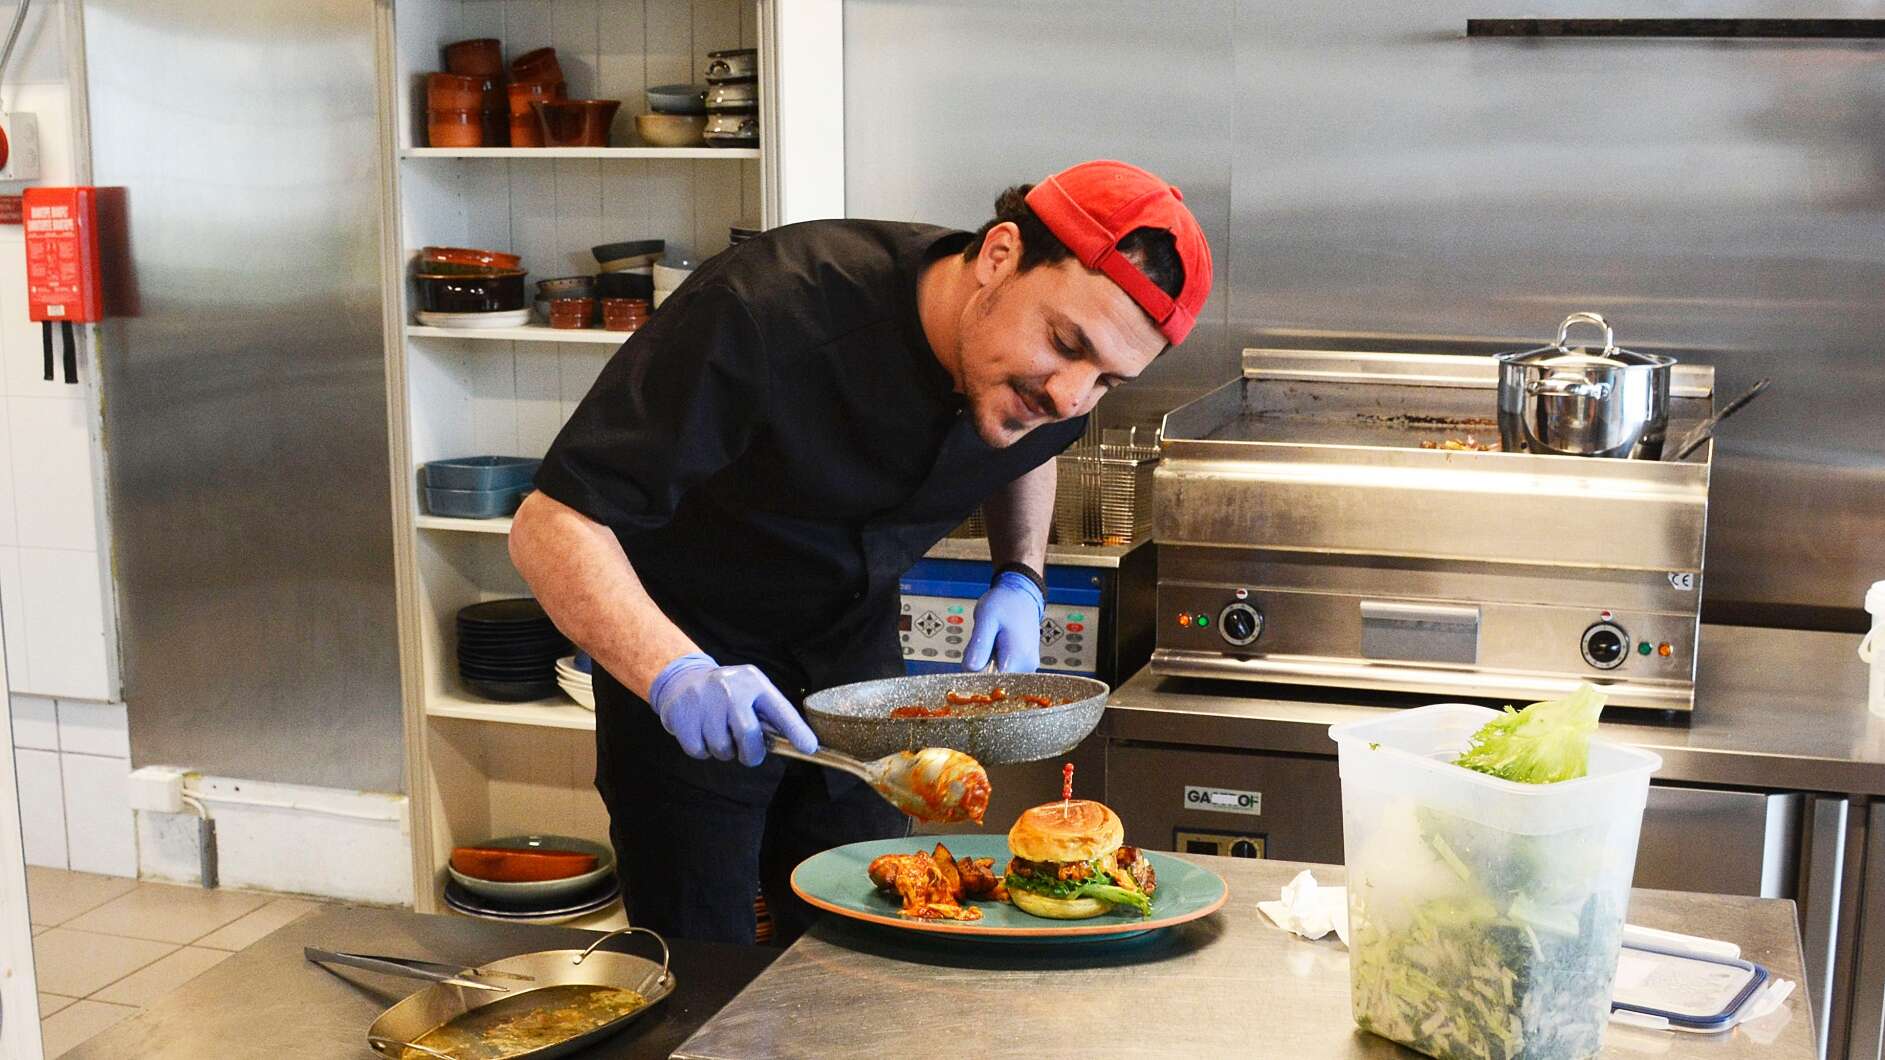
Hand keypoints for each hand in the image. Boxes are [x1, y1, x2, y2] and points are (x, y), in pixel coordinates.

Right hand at [647, 653, 818, 765]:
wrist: (682, 679)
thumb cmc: (727, 693)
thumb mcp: (750, 693)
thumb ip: (768, 716)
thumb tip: (794, 745)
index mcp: (754, 682)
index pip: (780, 709)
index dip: (796, 730)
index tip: (808, 748)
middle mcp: (730, 688)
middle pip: (748, 735)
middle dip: (751, 754)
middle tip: (748, 754)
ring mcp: (705, 699)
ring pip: (721, 748)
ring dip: (723, 751)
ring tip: (718, 733)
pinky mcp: (682, 714)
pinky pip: (699, 751)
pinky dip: (702, 750)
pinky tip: (701, 732)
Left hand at [962, 571, 1044, 672]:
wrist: (1021, 596)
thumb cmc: (1004, 604)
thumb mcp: (986, 619)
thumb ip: (980, 645)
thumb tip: (971, 668)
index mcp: (1018, 658)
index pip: (992, 684)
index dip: (977, 676)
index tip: (972, 658)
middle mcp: (1027, 667)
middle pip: (993, 681)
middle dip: (980, 666)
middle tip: (980, 643)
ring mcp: (1028, 667)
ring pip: (996, 676)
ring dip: (985, 663)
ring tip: (989, 640)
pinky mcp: (1025, 665)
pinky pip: (1002, 670)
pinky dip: (992, 661)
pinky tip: (994, 645)